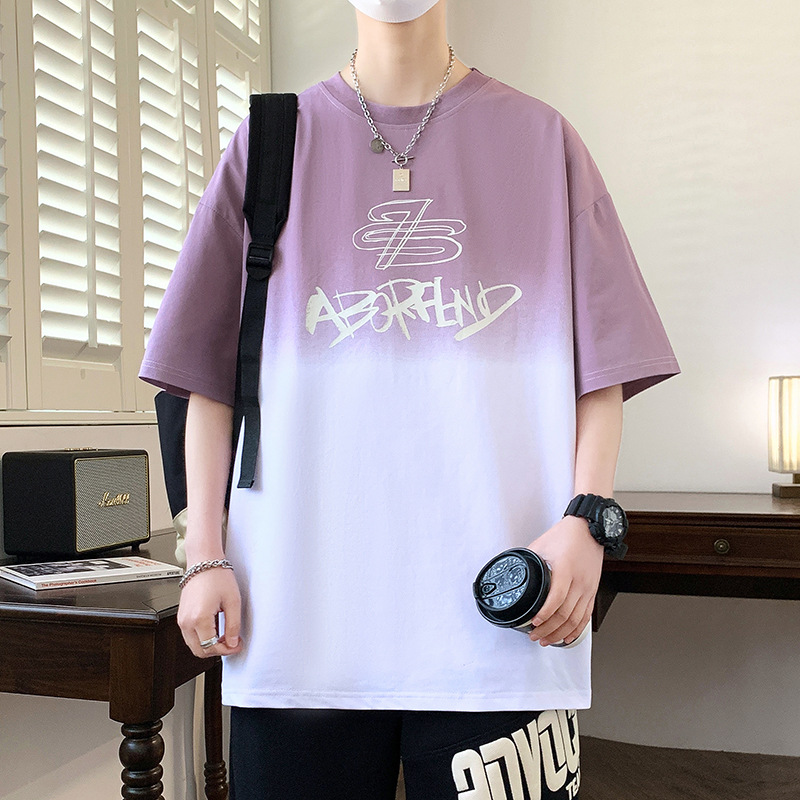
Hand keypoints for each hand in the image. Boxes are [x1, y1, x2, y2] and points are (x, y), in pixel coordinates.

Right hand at [177, 566, 243, 658]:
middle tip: (232, 642)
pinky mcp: (181, 616)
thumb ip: (233, 625)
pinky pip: (190, 636)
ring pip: (194, 646)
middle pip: (200, 651)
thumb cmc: (217, 576)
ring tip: (225, 634)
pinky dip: (202, 638)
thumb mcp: (233, 601)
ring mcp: (182, 619)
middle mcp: (187, 621)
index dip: (227, 650)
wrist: (203, 562)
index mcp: (199, 619)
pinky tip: (215, 629)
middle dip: (218, 650)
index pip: (211, 648)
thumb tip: (233, 643)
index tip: (237, 645)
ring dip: (210, 645)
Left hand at [525, 515, 604, 645]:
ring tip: (546, 640)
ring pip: (576, 620)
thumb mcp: (541, 545)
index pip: (556, 598)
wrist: (589, 529)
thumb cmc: (566, 535)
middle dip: (548, 629)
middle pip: (565, 614)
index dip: (544, 614)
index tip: (533, 622)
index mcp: (565, 569)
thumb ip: (529, 561)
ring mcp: (588, 588)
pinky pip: (586, 616)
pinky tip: (567, 637)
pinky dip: (576, 630)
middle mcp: (579, 582)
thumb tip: (512, 572)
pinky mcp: (593, 591)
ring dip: (560, 633)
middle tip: (535, 636)